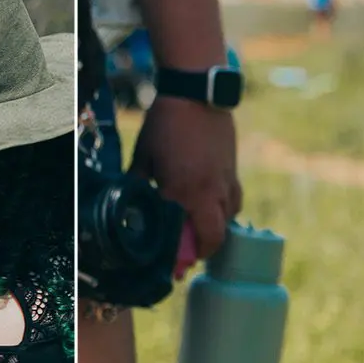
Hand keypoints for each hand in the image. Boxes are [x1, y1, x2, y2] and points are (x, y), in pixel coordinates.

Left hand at [131, 95, 240, 261]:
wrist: (197, 92)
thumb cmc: (164, 124)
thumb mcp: (143, 157)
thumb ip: (138, 186)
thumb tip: (129, 207)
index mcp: (182, 192)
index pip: (184, 237)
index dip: (180, 257)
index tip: (174, 269)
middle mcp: (208, 192)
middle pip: (214, 236)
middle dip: (202, 251)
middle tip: (187, 254)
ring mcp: (225, 182)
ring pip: (228, 220)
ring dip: (214, 231)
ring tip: (199, 232)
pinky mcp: (233, 171)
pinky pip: (234, 201)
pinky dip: (226, 212)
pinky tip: (213, 208)